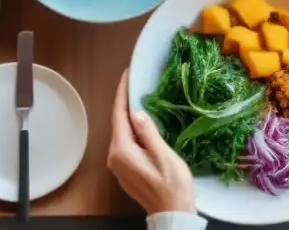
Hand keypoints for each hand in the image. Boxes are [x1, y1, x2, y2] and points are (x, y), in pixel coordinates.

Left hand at [107, 70, 194, 215]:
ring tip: (140, 96)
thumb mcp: (164, 157)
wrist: (173, 215)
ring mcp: (118, 165)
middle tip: (135, 81)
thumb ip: (148, 133)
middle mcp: (115, 157)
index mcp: (123, 151)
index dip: (122, 93)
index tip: (126, 74)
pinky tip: (142, 122)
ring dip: (129, 116)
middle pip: (118, 122)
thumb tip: (135, 112)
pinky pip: (126, 143)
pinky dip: (132, 130)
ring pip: (122, 133)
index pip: (119, 115)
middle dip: (125, 102)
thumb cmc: (173, 187)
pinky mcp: (125, 170)